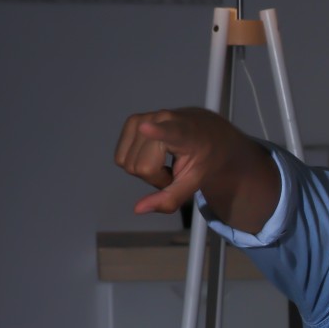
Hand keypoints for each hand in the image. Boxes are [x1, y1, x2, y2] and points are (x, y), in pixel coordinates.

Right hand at [114, 107, 262, 216]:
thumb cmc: (203, 158)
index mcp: (184, 133)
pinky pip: (121, 157)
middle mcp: (161, 120)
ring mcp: (144, 118)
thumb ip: (170, 198)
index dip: (156, 131)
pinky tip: (154, 155)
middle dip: (155, 178)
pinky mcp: (132, 121)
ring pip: (127, 163)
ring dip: (145, 171)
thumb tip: (137, 209)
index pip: (169, 132)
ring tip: (165, 162)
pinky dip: (136, 163)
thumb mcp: (194, 182)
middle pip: (141, 167)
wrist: (207, 132)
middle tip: (173, 171)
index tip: (146, 127)